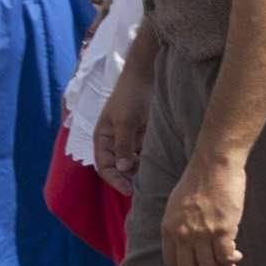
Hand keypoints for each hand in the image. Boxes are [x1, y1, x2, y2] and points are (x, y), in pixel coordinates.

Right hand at [95, 62, 151, 194]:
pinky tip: (162, 167)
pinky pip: (147, 153)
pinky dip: (152, 161)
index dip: (115, 180)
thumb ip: (124, 145)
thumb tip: (123, 169)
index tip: (129, 191)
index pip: (104, 167)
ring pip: (135, 162)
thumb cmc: (130, 96)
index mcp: (102, 139)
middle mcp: (115, 142)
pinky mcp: (145, 135)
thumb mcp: (125, 121)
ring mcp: (130, 139)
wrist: (146, 75)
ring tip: (155, 181)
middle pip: (120, 168)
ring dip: (142, 172)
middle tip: (145, 190)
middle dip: (130, 179)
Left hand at [161, 151, 245, 265]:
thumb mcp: (176, 206)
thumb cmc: (199, 181)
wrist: (214, 165)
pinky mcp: (223, 229)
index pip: (173, 263)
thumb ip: (179, 226)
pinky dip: (232, 260)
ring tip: (231, 263)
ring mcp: (203, 233)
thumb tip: (191, 242)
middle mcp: (183, 234)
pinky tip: (237, 254)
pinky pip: (226, 256)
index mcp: (169, 228)